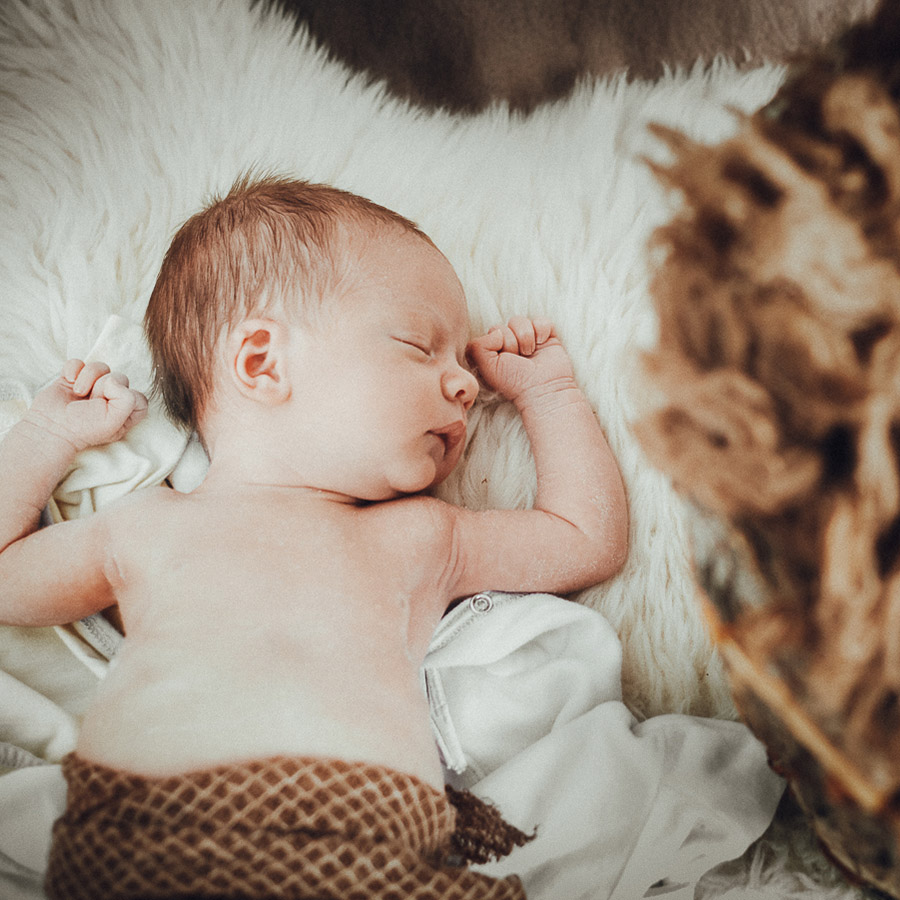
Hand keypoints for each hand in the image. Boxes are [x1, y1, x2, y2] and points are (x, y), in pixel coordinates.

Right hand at [24, 360, 148, 453]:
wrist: (50, 427)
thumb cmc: (83, 429)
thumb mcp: (114, 421)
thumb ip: (127, 400)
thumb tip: (113, 379)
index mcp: (124, 413)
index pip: (140, 398)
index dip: (127, 399)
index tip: (111, 408)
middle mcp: (110, 399)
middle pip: (120, 377)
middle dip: (104, 388)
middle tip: (91, 403)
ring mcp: (91, 387)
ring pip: (101, 366)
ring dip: (88, 377)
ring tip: (79, 393)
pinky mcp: (73, 379)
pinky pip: (79, 362)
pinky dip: (72, 369)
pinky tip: (68, 382)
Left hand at [467, 317, 575, 403]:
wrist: (544, 389)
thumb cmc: (514, 383)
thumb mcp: (486, 368)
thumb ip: (476, 347)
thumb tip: (497, 332)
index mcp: (493, 354)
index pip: (488, 334)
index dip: (496, 343)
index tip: (504, 360)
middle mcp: (508, 346)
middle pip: (502, 326)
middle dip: (510, 341)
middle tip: (518, 359)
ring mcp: (527, 341)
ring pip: (519, 321)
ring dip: (525, 336)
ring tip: (529, 353)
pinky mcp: (546, 338)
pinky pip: (541, 320)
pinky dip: (542, 330)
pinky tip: (542, 343)